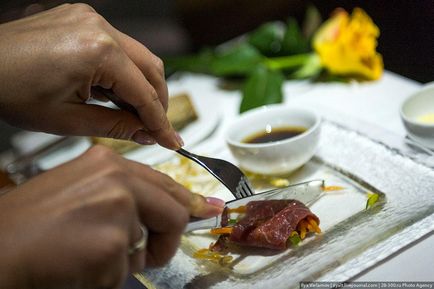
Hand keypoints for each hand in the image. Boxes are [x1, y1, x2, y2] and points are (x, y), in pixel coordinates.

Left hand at [0, 3, 181, 148]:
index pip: (145, 93)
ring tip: (132, 114)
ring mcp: (90, 20)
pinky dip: (123, 71)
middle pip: (151, 68)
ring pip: (137, 56)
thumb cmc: (7, 89)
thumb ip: (116, 127)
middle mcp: (98, 27)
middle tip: (156, 128)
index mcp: (98, 51)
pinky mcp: (82, 20)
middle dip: (158, 101)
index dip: (161, 121)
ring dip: (141, 86)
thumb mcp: (68, 121)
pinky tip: (114, 92)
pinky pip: (117, 47)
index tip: (171, 139)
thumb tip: (145, 133)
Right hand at [0, 146, 223, 288]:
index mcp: (108, 163)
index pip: (165, 183)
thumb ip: (125, 195)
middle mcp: (117, 179)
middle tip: (152, 253)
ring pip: (147, 247)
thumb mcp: (82, 190)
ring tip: (86, 253)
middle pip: (173, 212)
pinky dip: (106, 276)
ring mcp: (118, 210)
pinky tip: (78, 264)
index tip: (207, 209)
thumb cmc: (32, 222)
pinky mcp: (113, 244)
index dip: (189, 201)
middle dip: (165, 239)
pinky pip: (127, 271)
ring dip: (125, 260)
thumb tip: (166, 209)